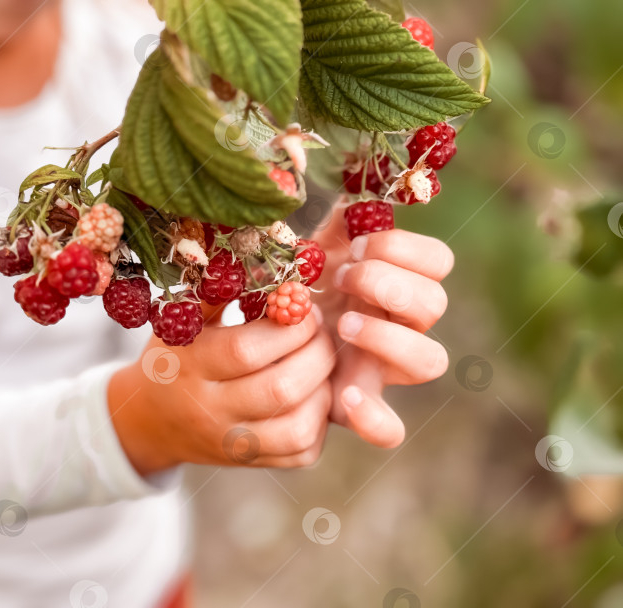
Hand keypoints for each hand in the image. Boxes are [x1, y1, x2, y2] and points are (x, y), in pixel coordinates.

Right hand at [108, 308, 335, 474]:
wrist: (151, 419)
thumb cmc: (175, 356)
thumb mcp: (182, 320)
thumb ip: (221, 291)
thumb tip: (271, 263)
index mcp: (190, 367)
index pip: (247, 350)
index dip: (288, 325)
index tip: (302, 305)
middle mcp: (209, 411)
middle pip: (279, 389)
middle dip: (316, 353)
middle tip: (321, 331)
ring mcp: (231, 444)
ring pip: (298, 428)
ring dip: (323, 389)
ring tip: (319, 362)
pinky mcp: (251, 462)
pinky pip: (301, 452)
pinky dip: (320, 421)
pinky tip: (312, 394)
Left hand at [311, 205, 453, 447]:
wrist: (257, 338)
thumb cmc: (292, 286)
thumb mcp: (309, 247)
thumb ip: (335, 220)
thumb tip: (355, 196)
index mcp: (394, 282)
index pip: (438, 262)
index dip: (405, 249)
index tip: (357, 244)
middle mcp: (400, 326)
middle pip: (435, 305)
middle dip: (389, 284)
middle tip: (344, 278)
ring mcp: (383, 369)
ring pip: (431, 361)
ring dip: (389, 336)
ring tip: (343, 323)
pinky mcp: (357, 406)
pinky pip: (390, 430)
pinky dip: (375, 417)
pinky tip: (343, 392)